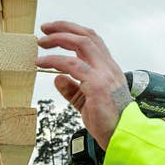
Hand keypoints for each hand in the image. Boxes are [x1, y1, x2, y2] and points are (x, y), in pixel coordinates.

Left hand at [35, 21, 132, 148]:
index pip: (92, 41)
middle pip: (86, 36)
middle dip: (64, 28)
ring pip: (81, 43)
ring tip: (41, 42)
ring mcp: (104, 74)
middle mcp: (108, 67)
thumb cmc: (110, 122)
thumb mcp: (86, 102)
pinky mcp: (97, 84)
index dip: (73, 32)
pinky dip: (54, 60)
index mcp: (108, 69)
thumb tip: (56, 78)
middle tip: (45, 29)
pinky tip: (41, 62)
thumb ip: (72, 89)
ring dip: (59, 38)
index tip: (55, 32)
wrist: (123, 135)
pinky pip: (72, 65)